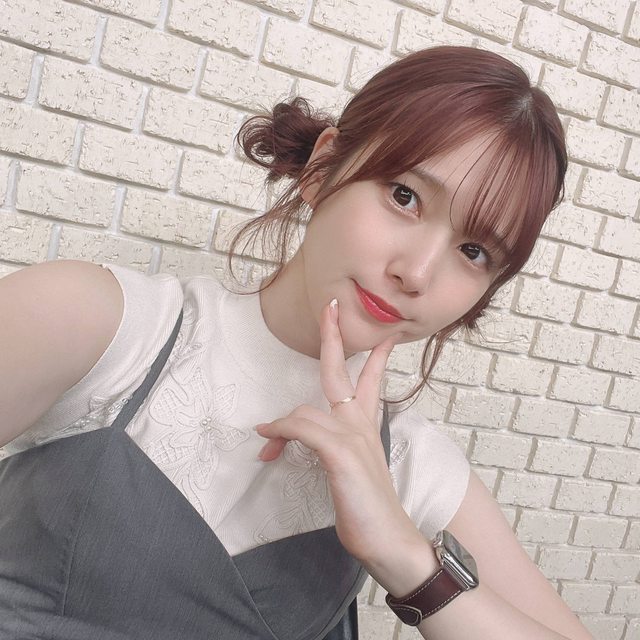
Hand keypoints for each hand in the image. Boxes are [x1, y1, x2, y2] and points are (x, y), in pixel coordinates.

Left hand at [256, 299, 429, 577]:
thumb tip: (285, 436)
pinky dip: (281, 431)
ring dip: (281, 424)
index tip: (379, 334)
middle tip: (331, 307)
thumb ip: (325, 447)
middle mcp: (360, 424)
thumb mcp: (347, 472)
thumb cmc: (369, 507)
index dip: (372, 355)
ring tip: (265, 440)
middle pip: (342, 372)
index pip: (368, 379)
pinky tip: (268, 440)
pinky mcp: (341, 452)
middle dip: (335, 337)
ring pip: (307, 409)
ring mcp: (352, 436)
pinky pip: (302, 428)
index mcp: (365, 425)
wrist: (391, 540)